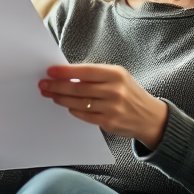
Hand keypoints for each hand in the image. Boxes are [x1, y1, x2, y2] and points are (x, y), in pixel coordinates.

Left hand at [39, 64, 168, 149]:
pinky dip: (73, 110)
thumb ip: (96, 75)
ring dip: (61, 99)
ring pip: (79, 103)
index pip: (85, 71)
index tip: (50, 71)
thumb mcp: (118, 77)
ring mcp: (112, 108)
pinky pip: (84, 116)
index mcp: (116, 74)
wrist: (150, 117)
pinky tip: (67, 106)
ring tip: (50, 95)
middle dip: (57, 86)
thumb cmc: (129, 93)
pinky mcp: (109, 123)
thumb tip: (67, 74)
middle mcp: (115, 90)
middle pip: (78, 88)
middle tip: (44, 85)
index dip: (66, 72)